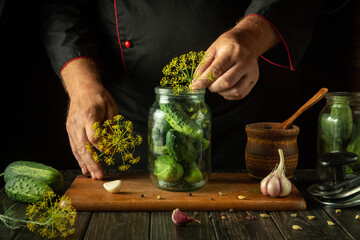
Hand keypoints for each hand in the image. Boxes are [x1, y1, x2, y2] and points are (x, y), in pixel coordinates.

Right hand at [61, 58, 117, 179]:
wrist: (82, 88)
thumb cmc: (99, 97)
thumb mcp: (111, 107)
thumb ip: (111, 125)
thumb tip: (112, 143)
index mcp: (89, 114)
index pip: (94, 136)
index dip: (103, 147)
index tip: (111, 153)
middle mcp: (78, 122)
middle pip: (83, 146)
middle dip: (92, 163)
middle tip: (100, 175)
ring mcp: (71, 127)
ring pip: (77, 149)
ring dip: (86, 164)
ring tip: (94, 176)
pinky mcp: (69, 130)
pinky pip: (74, 147)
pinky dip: (79, 159)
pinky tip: (85, 168)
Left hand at [192, 15, 279, 99]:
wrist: (248, 41)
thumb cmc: (229, 44)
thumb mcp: (213, 49)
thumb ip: (204, 65)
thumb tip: (196, 81)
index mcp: (233, 51)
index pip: (216, 70)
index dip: (204, 81)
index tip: (195, 86)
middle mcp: (245, 62)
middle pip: (226, 82)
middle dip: (213, 87)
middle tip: (208, 84)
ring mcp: (252, 72)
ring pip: (235, 91)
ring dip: (221, 92)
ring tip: (217, 85)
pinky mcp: (254, 79)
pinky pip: (240, 94)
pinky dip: (229, 95)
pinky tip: (225, 88)